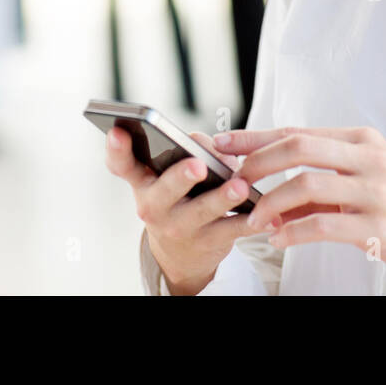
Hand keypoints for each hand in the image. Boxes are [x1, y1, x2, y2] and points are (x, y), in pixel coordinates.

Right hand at [104, 125, 270, 294]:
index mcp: (143, 182)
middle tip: (197, 165)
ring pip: (202, 212)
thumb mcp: (170, 177)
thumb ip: (190, 151)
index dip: (117, 149)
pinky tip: (268, 216)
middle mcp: (155, 206)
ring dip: (222, 199)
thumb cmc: (178, 198)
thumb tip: (218, 147)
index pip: (122, 164)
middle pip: (166, 191)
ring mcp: (180, 227)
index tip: (118, 131)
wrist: (180, 254)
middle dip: (181, 177)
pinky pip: (233, 231)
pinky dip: (253, 222)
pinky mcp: (208, 242)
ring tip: (240, 187)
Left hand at [213, 125, 385, 293]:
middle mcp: (369, 159)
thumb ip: (327, 185)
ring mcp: (376, 192)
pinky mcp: (381, 227)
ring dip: (271, 203)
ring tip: (253, 221)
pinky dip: (294, 232)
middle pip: (297, 146)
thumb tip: (276, 200)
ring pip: (306, 185)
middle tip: (232, 181)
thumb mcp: (373, 182)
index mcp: (363, 142)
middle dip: (256, 162)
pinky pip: (325, 225)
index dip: (255, 137)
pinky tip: (280, 240)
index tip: (222, 143)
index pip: (298, 132)